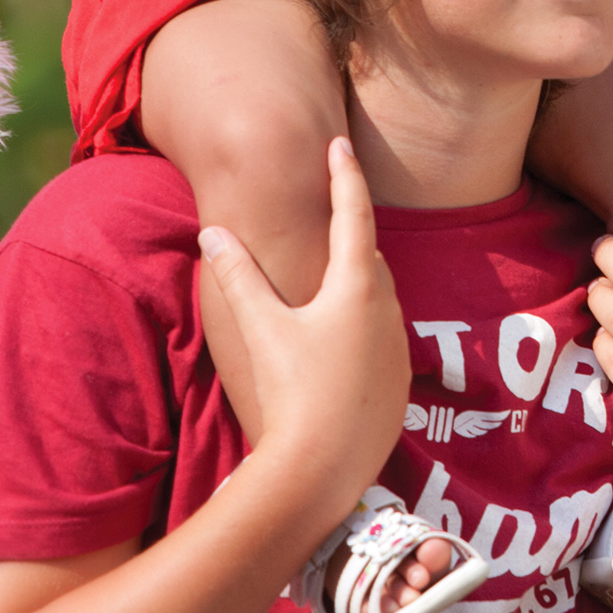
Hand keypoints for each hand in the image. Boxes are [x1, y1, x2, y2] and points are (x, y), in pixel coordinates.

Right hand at [199, 138, 407, 508]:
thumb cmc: (292, 393)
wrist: (323, 469)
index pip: (354, 213)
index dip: (345, 176)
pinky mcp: (399, 383)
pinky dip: (363, 324)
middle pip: (370, 257)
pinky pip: (382, 337)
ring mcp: (397, 349)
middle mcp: (386, 311)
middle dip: (352, 231)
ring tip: (330, 274)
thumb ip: (239, 277)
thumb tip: (213, 231)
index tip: (339, 143)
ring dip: (358, 282)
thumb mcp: (261, 329)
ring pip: (380, 298)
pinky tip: (339, 340)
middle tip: (337, 203)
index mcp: (357, 287)